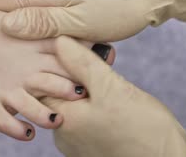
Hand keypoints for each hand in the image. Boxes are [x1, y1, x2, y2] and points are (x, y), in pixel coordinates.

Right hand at [0, 0, 185, 41]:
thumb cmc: (120, 5)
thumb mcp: (80, 19)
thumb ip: (43, 23)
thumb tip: (6, 24)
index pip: (1, 2)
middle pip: (10, 9)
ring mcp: (62, 0)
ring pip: (28, 17)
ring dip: (12, 30)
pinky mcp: (74, 8)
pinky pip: (46, 22)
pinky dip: (34, 33)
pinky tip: (32, 46)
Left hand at [42, 37, 185, 156]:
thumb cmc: (144, 130)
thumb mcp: (112, 88)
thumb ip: (83, 64)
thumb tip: (60, 41)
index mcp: (63, 120)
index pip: (41, 83)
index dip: (57, 61)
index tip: (79, 49)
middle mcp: (65, 135)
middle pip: (58, 92)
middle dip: (76, 71)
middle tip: (100, 59)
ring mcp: (80, 142)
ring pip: (76, 103)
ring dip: (90, 85)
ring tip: (111, 73)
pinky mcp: (96, 145)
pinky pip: (89, 116)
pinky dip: (99, 101)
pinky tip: (116, 93)